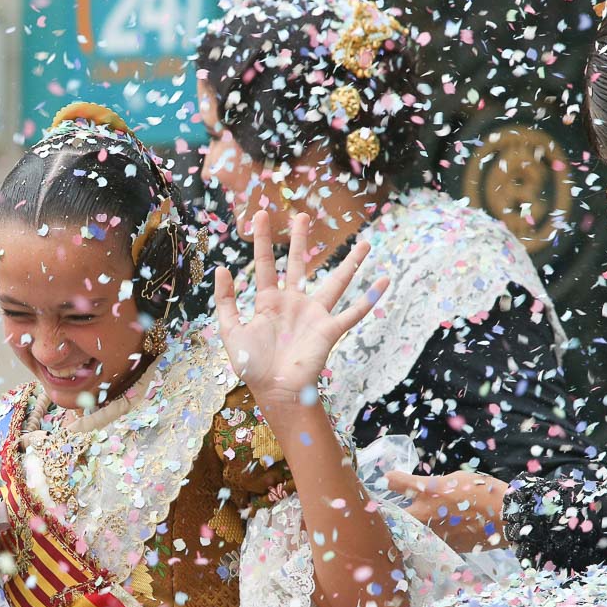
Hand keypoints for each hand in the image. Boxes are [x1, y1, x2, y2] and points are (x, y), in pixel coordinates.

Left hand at [215, 210, 385, 406]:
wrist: (275, 391)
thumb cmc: (253, 365)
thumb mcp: (231, 332)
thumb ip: (225, 301)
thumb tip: (222, 269)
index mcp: (268, 302)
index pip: (264, 264)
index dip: (261, 241)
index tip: (259, 215)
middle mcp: (293, 303)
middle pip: (297, 264)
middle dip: (299, 240)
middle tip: (302, 215)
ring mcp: (313, 314)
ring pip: (336, 281)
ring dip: (351, 262)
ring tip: (364, 242)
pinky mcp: (329, 329)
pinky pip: (353, 311)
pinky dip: (370, 297)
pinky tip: (384, 281)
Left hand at [385, 470, 508, 551]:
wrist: (507, 518)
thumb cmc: (484, 492)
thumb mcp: (456, 479)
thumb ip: (432, 485)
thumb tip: (418, 489)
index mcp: (427, 491)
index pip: (394, 483)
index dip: (389, 481)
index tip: (388, 481)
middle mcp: (424, 513)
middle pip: (392, 514)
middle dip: (390, 512)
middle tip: (391, 510)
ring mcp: (431, 532)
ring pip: (408, 531)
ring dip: (408, 527)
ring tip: (413, 525)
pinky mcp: (442, 547)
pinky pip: (426, 542)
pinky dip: (426, 539)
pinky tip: (433, 535)